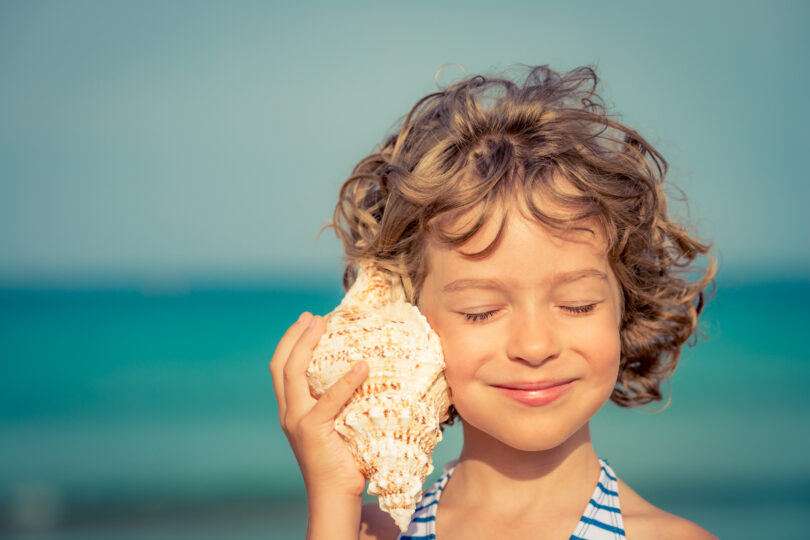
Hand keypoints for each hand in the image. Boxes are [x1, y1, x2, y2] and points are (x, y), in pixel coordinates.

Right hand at [269, 312, 369, 500]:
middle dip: (294, 336)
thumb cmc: (344, 460)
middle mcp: (289, 413)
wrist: (335, 496)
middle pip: (281, 365)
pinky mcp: (313, 430)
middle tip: (312, 317)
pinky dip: (345, 380)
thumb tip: (366, 373)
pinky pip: (329, 399)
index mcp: (291, 410)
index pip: (281, 369)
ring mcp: (297, 421)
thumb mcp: (338, 425)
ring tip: (322, 324)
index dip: (290, 342)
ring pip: (293, 373)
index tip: (306, 321)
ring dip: (306, 345)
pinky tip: (362, 366)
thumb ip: (340, 402)